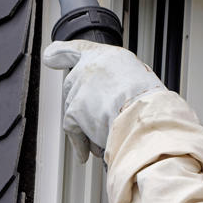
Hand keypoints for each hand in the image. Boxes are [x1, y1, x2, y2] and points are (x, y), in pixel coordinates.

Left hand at [42, 40, 165, 162]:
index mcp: (110, 57)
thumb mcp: (140, 81)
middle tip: (102, 117)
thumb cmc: (152, 103)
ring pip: (75, 111)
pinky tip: (87, 153)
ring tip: (108, 136)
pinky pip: (72, 129)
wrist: (147, 117)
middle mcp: (91, 68)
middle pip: (75, 86)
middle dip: (84, 104)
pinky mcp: (74, 111)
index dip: (60, 53)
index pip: (78, 49)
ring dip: (88, 126)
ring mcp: (80, 89)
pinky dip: (80, 144)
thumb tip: (110, 102)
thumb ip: (119, 84)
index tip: (50, 57)